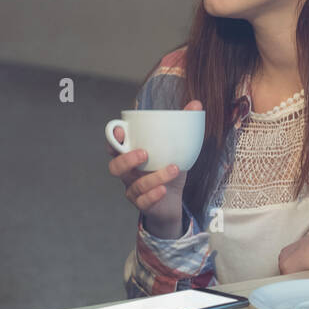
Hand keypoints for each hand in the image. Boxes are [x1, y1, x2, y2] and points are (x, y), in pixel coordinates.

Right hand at [108, 100, 201, 237]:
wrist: (174, 200)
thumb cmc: (169, 168)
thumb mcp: (178, 147)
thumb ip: (183, 126)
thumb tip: (196, 104)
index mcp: (132, 155)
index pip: (114, 146)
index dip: (112, 139)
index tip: (120, 131)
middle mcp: (128, 173)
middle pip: (115, 167)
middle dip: (126, 160)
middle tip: (144, 153)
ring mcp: (133, 189)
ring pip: (135, 185)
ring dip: (154, 176)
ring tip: (173, 169)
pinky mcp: (143, 204)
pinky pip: (143, 202)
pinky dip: (152, 195)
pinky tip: (163, 190)